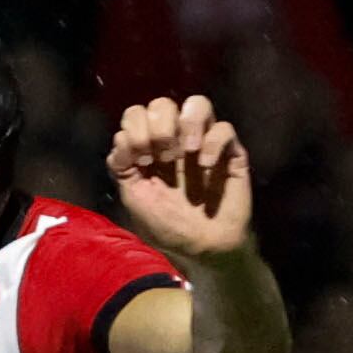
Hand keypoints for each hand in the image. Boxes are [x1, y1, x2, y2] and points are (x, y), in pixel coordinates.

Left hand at [106, 93, 254, 258]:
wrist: (203, 249)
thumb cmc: (168, 226)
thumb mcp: (135, 198)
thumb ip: (121, 168)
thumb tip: (121, 139)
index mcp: (149, 148)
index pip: (136, 114)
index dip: (134, 130)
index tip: (140, 161)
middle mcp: (175, 140)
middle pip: (163, 103)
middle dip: (158, 127)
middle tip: (161, 158)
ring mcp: (204, 143)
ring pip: (197, 103)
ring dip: (187, 122)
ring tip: (185, 152)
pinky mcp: (230, 152)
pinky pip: (225, 127)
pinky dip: (213, 142)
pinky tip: (206, 166)